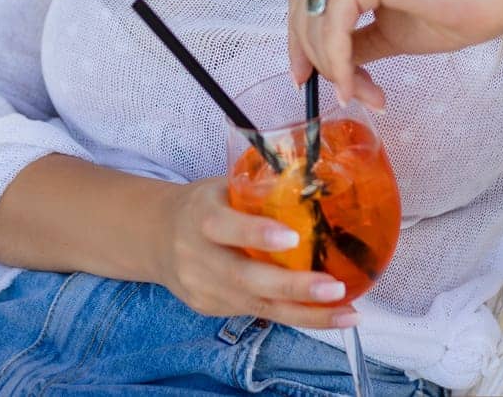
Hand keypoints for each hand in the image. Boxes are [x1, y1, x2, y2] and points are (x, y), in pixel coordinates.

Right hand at [153, 176, 362, 329]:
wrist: (156, 238)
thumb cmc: (202, 206)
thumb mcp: (222, 187)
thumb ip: (259, 191)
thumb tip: (317, 187)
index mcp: (200, 217)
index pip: (225, 227)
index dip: (256, 233)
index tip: (293, 237)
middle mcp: (198, 257)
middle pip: (245, 278)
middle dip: (293, 287)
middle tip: (335, 288)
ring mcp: (204, 289)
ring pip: (258, 307)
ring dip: (307, 314)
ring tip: (347, 314)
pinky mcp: (212, 310)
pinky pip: (258, 314)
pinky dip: (294, 316)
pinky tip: (327, 314)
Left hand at [287, 0, 502, 106]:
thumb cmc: (452, 11)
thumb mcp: (387, 33)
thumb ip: (355, 42)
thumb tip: (330, 69)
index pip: (306, 3)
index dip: (301, 45)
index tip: (308, 81)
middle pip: (301, 12)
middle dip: (317, 61)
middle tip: (344, 95)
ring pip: (314, 23)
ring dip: (335, 69)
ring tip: (366, 95)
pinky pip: (333, 27)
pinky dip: (339, 62)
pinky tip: (356, 86)